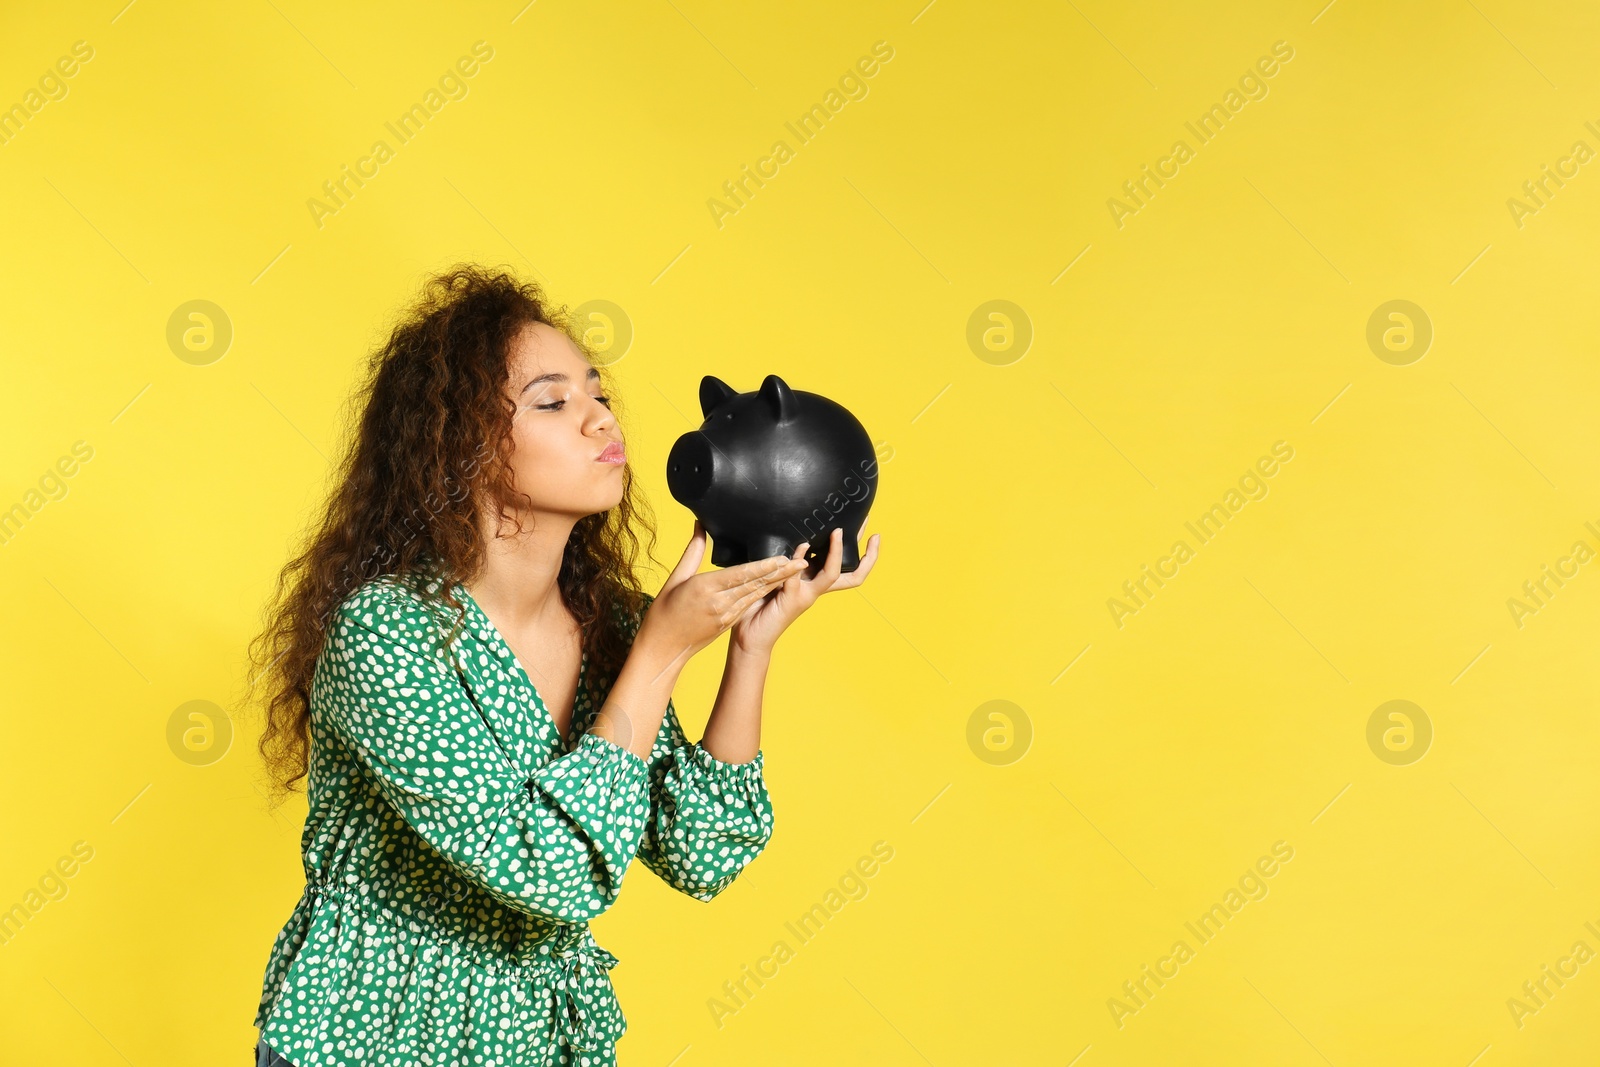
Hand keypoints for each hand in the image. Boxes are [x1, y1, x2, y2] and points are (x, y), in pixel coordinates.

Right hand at [637, 521, 809, 673]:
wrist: (663, 648)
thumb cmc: (664, 612)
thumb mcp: (675, 579)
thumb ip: (692, 552)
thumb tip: (700, 526)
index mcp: (705, 589)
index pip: (741, 574)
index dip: (764, 566)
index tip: (782, 557)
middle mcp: (720, 603)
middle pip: (755, 584)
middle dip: (780, 573)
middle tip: (801, 562)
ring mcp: (726, 615)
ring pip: (756, 594)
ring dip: (777, 582)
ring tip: (795, 571)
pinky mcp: (728, 622)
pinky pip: (750, 603)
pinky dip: (764, 592)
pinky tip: (777, 585)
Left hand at [730, 518, 880, 656]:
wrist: (749, 636)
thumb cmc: (759, 604)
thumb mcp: (778, 577)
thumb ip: (790, 563)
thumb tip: (802, 541)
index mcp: (815, 584)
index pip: (848, 572)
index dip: (866, 557)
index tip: (873, 536)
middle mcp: (816, 590)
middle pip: (854, 577)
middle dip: (869, 557)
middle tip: (875, 535)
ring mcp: (806, 595)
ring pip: (832, 575)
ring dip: (836, 552)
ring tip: (838, 532)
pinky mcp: (790, 598)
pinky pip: (797, 575)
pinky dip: (799, 558)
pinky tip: (802, 545)